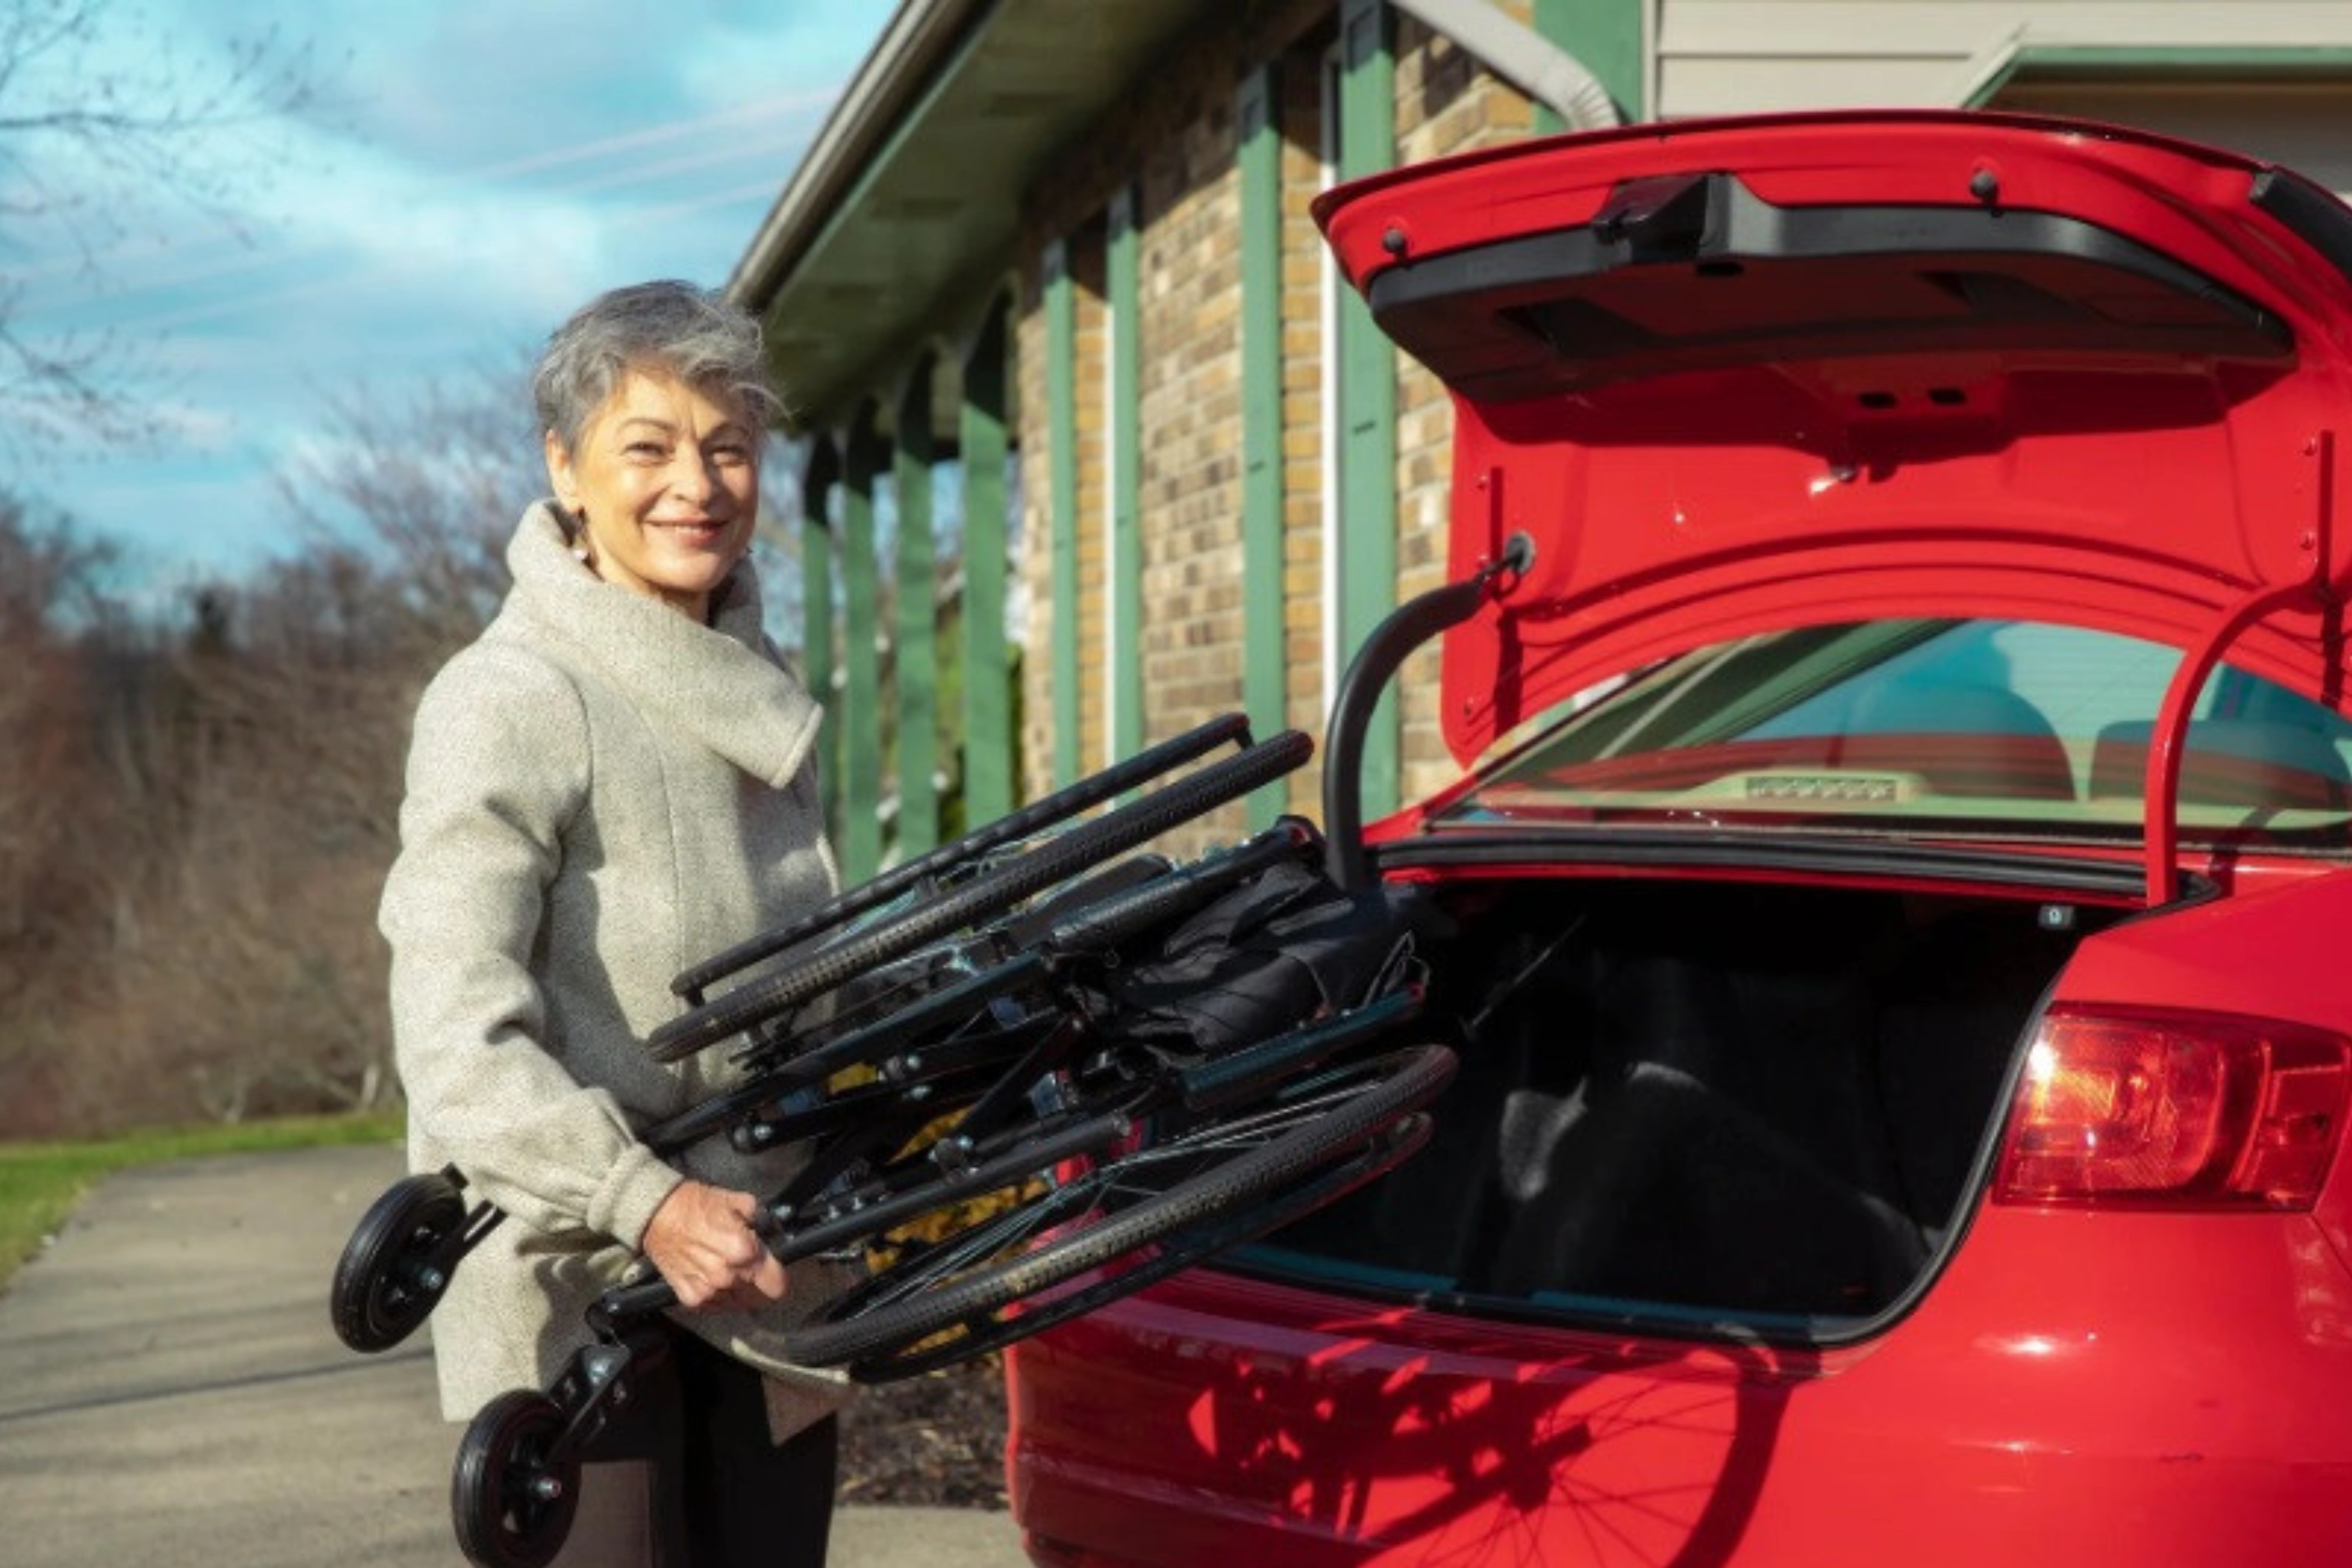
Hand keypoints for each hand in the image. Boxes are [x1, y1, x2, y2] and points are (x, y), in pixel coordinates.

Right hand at [642, 1180, 786, 1313]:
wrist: (656, 1215)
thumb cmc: (696, 1205)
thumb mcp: (739, 1202)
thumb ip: (764, 1220)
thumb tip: (776, 1232)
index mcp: (744, 1252)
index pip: (777, 1286)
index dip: (778, 1277)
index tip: (773, 1270)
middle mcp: (727, 1277)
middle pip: (758, 1297)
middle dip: (758, 1284)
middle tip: (749, 1267)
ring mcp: (708, 1291)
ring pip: (737, 1304)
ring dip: (737, 1291)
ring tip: (727, 1269)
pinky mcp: (690, 1299)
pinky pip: (715, 1305)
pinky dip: (717, 1295)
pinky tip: (711, 1275)